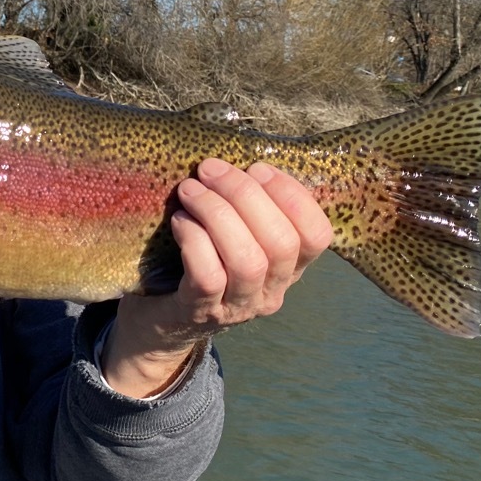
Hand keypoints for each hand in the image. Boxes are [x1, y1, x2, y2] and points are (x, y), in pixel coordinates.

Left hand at [102, 159, 332, 396]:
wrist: (162, 321)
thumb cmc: (203, 261)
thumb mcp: (237, 236)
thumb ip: (250, 206)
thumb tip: (241, 159)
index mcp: (290, 267)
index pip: (318, 234)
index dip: (292, 194)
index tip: (257, 167)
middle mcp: (272, 291)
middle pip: (281, 242)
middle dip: (245, 194)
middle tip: (210, 169)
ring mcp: (238, 306)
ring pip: (248, 260)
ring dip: (217, 214)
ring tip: (190, 191)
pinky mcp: (200, 311)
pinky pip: (208, 276)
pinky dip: (194, 240)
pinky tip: (180, 221)